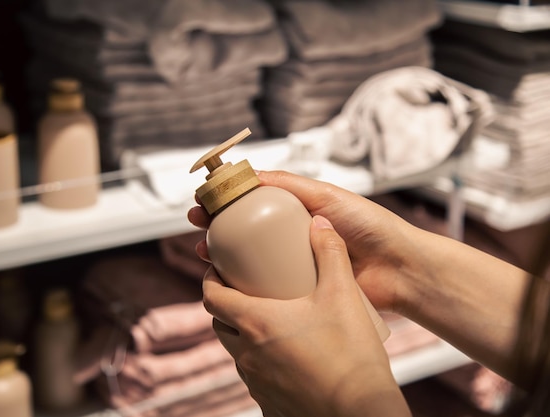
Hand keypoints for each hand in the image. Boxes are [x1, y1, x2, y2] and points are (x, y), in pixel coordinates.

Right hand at [188, 170, 420, 312]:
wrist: (399, 268)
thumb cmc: (370, 227)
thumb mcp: (328, 196)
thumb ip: (292, 185)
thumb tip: (251, 174)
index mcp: (298, 212)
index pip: (254, 203)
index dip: (227, 200)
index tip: (205, 199)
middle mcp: (292, 236)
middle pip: (246, 230)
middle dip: (218, 226)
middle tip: (197, 224)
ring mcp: (294, 263)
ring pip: (250, 258)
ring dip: (223, 254)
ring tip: (205, 252)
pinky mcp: (299, 289)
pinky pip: (267, 285)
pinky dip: (244, 282)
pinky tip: (227, 281)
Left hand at [202, 215, 410, 416]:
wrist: (361, 411)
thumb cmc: (351, 356)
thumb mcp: (343, 294)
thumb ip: (331, 253)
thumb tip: (320, 224)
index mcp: (256, 323)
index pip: (211, 297)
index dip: (210, 281)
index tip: (219, 271)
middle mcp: (247, 354)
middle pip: (219, 323)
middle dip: (226, 306)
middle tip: (246, 292)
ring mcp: (255, 382)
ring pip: (235, 352)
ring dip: (243, 335)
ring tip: (268, 322)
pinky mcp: (268, 403)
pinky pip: (254, 378)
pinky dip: (260, 363)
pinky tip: (285, 357)